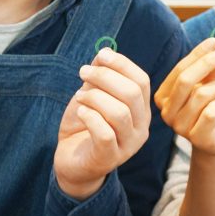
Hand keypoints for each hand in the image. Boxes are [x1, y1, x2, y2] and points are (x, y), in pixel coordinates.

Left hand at [54, 48, 151, 199]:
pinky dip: (90, 117)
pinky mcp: (109, 158)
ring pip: (119, 113)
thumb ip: (101, 75)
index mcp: (141, 110)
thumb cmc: (85, 126)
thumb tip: (104, 53)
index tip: (100, 55)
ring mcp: (127, 146)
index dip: (122, 64)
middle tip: (83, 72)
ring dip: (95, 97)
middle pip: (132, 93)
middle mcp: (140, 128)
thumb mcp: (93, 95)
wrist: (72, 162)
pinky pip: (104, 133)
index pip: (141, 80)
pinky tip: (80, 111)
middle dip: (105, 77)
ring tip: (79, 95)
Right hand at [154, 37, 214, 156]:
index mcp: (163, 95)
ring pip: (200, 94)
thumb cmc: (208, 108)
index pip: (179, 69)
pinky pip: (210, 113)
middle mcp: (166, 111)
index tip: (214, 42)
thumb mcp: (209, 83)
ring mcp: (178, 126)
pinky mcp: (195, 138)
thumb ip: (212, 65)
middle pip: (185, 80)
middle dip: (206, 62)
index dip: (197, 54)